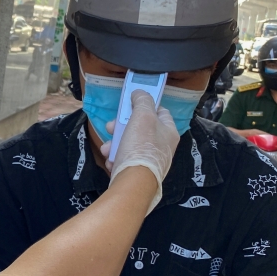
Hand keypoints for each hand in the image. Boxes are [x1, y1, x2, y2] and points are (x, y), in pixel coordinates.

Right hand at [100, 90, 178, 211]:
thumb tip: (140, 92)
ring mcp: (151, 161)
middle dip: (121, 127)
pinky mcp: (139, 173)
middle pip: (140, 128)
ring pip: (130, 144)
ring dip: (114, 144)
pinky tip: (111, 161)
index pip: (160, 111)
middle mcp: (163, 147)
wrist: (133, 183)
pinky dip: (117, 158)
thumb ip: (142, 101)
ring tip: (107, 150)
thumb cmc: (140, 147)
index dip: (145, 106)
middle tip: (110, 128)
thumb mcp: (142, 116)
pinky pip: (126, 160)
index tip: (130, 106)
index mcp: (169, 132)